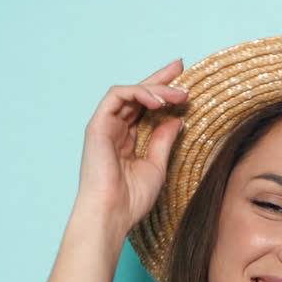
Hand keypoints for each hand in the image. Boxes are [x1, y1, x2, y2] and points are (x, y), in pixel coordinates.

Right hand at [72, 58, 189, 242]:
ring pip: (129, 92)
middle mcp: (114, 129)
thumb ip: (164, 141)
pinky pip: (117, 96)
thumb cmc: (132, 198)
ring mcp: (105, 125)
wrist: (112, 213)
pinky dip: (138, 93)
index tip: (184, 82)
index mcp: (127, 139)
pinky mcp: (97, 125)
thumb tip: (177, 119)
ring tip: (179, 93)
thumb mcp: (157, 166)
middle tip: (181, 67)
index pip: (145, 108)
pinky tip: (158, 101)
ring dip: (155, 89)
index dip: (163, 92)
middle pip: (137, 95)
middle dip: (160, 79)